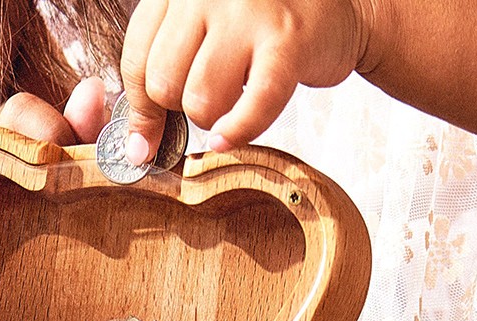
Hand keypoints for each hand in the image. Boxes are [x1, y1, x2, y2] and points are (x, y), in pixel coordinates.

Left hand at [119, 0, 372, 160]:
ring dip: (214, 117)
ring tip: (235, 96)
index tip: (146, 138)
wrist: (340, 6)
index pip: (136, 60)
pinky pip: (251, 108)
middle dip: (181, 108)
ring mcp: (248, 10)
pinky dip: (238, 132)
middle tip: (210, 97)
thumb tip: (137, 150)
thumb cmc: (259, 26)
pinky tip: (230, 138)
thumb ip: (161, 76)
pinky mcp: (287, 39)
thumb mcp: (202, 35)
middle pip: (163, 84)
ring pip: (200, 100)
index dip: (140, 109)